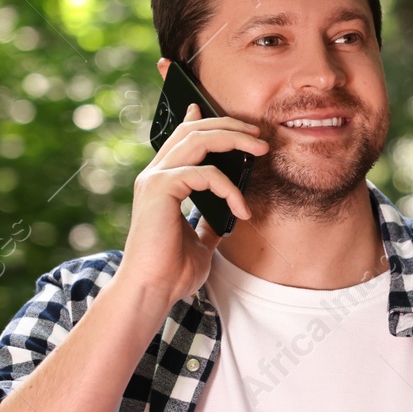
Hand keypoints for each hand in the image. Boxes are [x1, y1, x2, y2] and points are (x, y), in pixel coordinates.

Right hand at [115, 103, 267, 308]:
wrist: (151, 292)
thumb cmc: (171, 272)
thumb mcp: (200, 241)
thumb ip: (210, 221)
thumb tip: (227, 213)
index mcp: (162, 183)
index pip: (181, 138)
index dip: (203, 120)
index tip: (233, 119)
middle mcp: (155, 175)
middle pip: (194, 130)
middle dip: (230, 126)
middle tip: (259, 136)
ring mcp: (155, 179)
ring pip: (198, 140)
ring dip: (234, 139)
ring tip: (261, 150)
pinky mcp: (160, 189)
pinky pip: (204, 173)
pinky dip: (228, 188)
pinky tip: (241, 210)